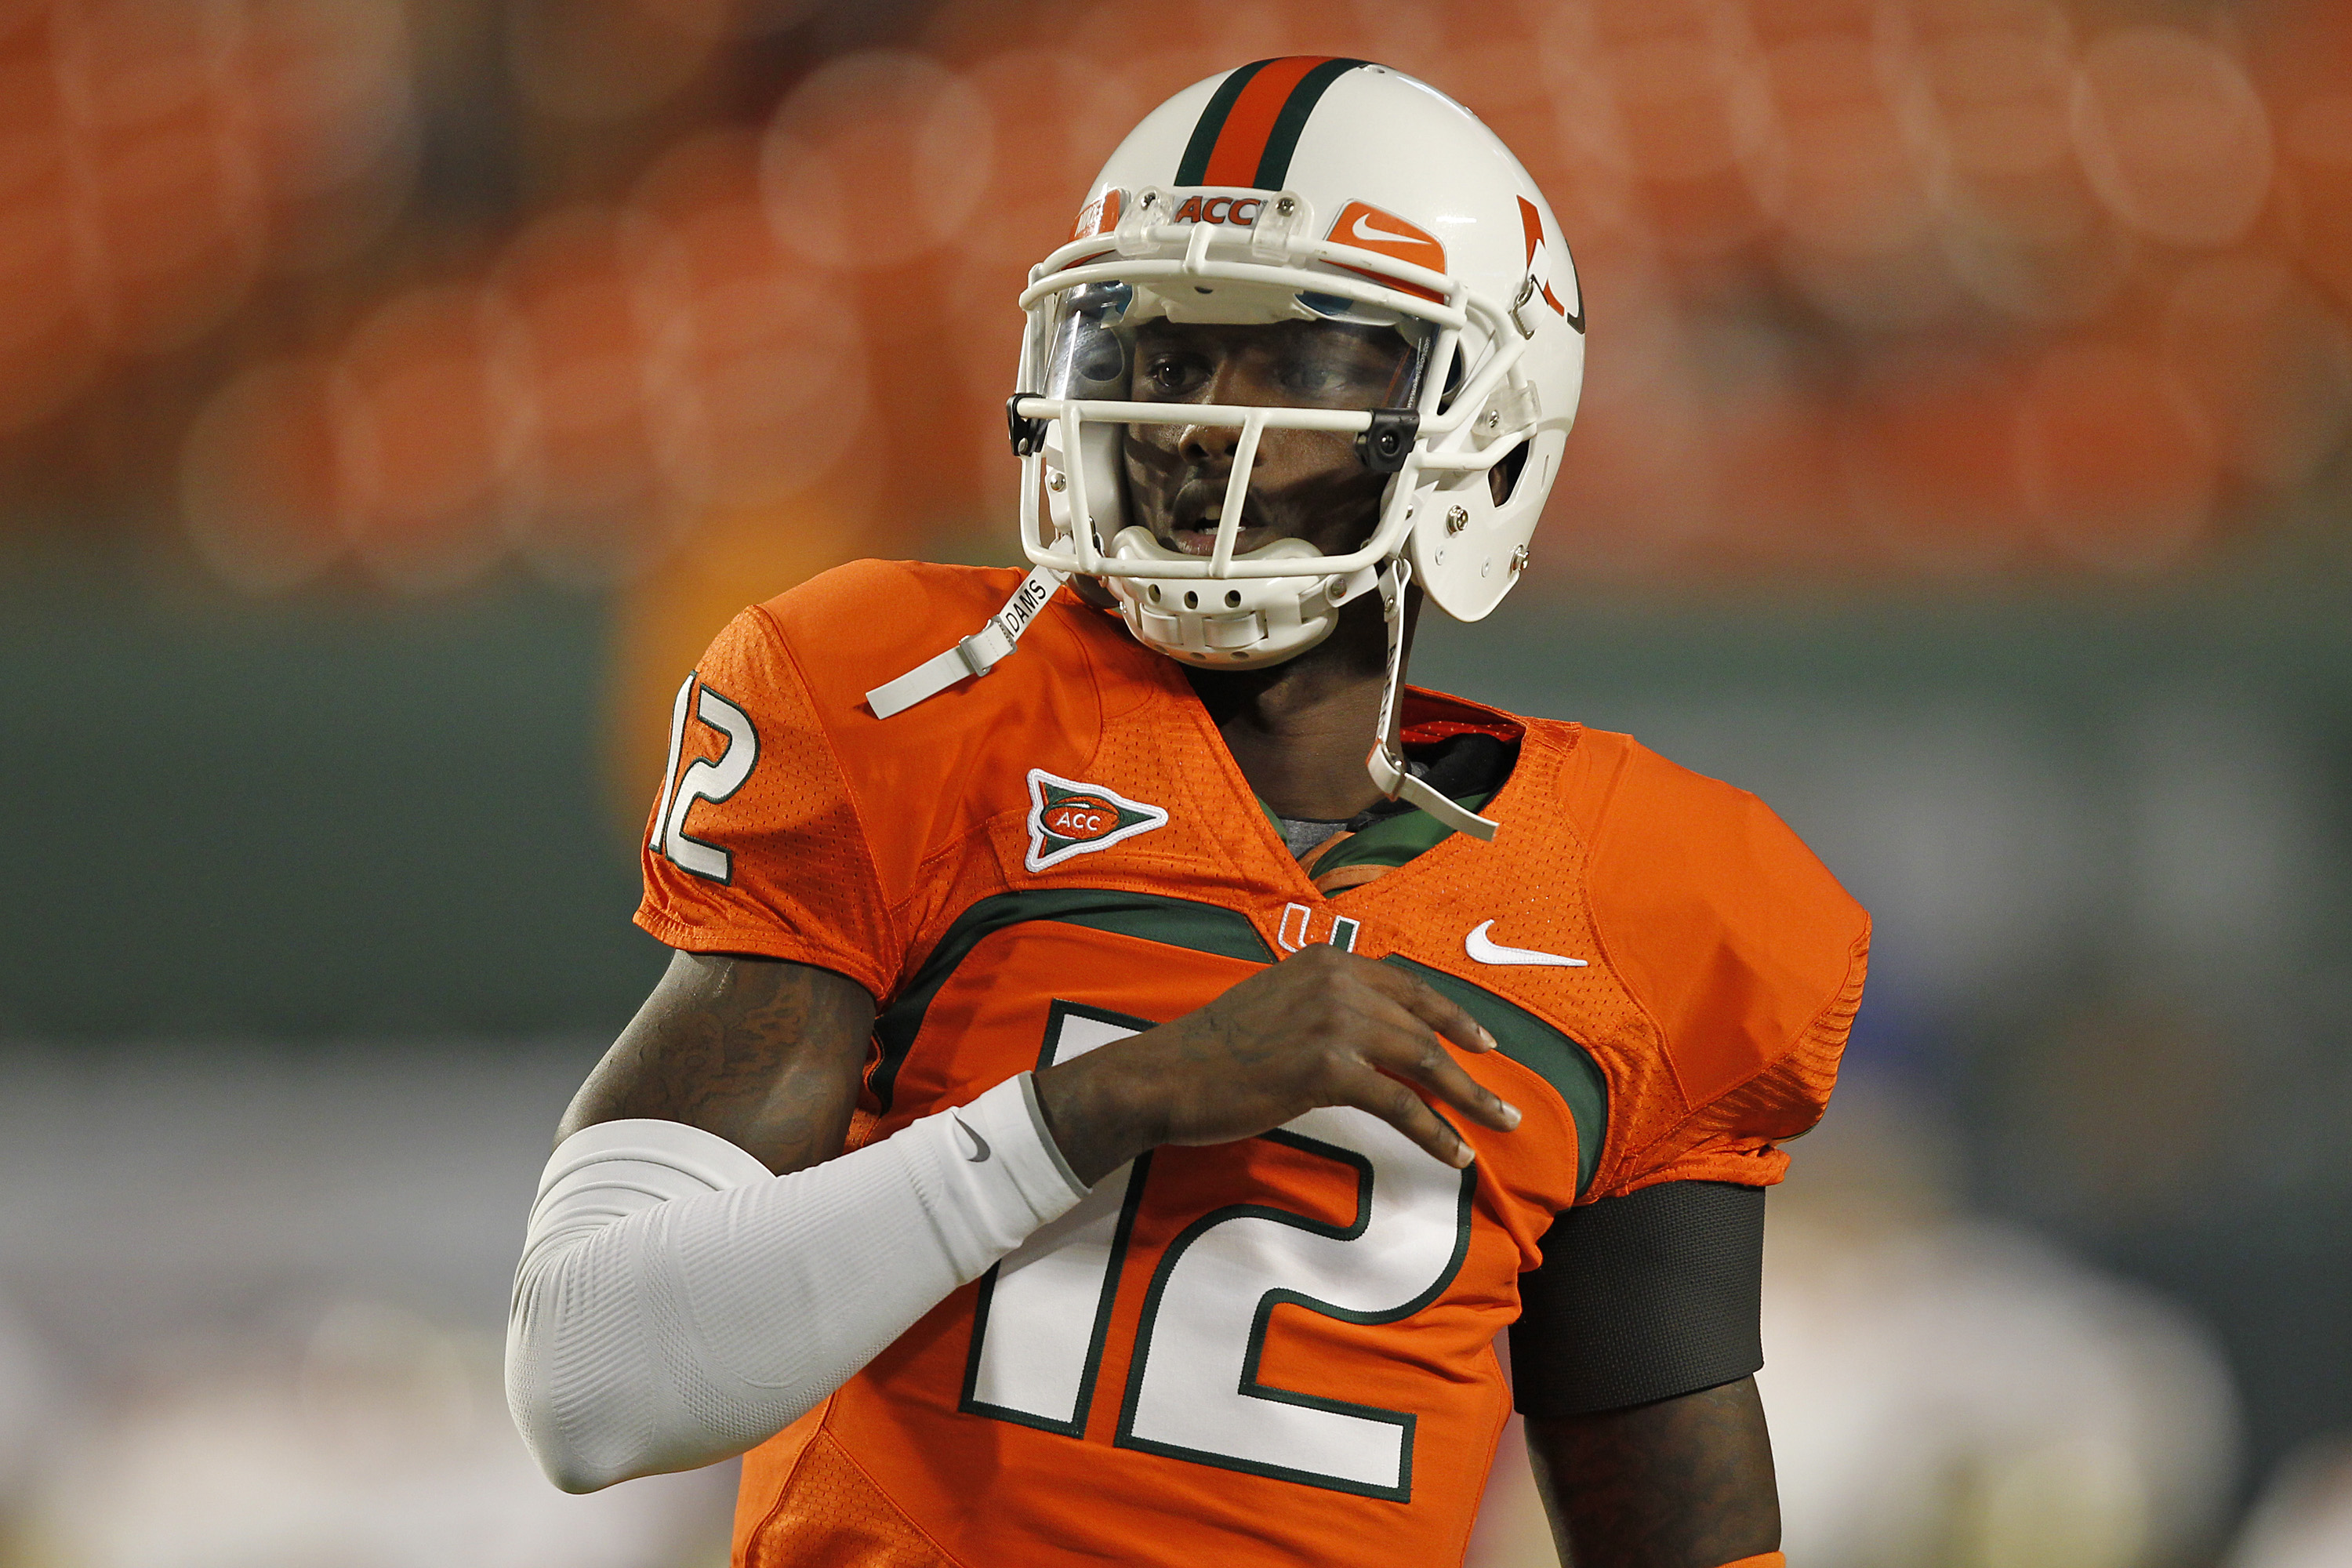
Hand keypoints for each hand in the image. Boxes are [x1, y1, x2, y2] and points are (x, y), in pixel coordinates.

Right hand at [1033, 944, 1521, 1185]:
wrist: (1167, 1073)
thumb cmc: (1214, 1049)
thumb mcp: (1275, 1003)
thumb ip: (1322, 1005)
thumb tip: (1365, 1033)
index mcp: (1326, 960)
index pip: (1406, 986)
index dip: (1451, 1015)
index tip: (1483, 1042)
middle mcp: (1336, 980)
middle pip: (1423, 1024)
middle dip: (1471, 1063)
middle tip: (1504, 1100)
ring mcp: (1334, 1022)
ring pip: (1422, 1061)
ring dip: (1467, 1099)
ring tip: (1497, 1125)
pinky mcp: (1327, 1068)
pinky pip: (1399, 1103)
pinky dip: (1433, 1131)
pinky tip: (1454, 1154)